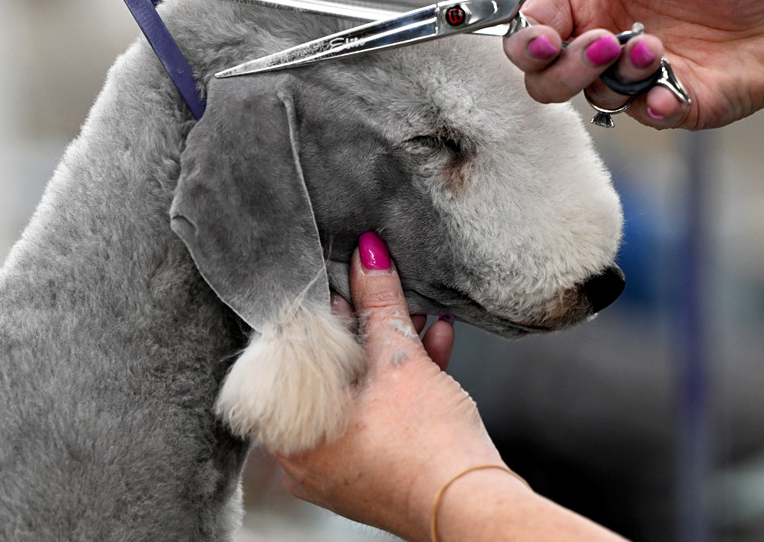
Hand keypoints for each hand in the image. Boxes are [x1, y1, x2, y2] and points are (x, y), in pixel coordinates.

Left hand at [271, 233, 505, 540]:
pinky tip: (434, 348)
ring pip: (361, 395)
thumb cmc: (427, 450)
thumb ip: (379, 304)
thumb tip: (368, 257)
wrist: (473, 506)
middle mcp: (307, 460)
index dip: (325, 313)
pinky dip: (402, 385)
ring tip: (419, 318)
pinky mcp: (377, 473)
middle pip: (332, 375)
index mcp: (290, 436)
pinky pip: (379, 417)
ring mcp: (342, 470)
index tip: (346, 284)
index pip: (295, 357)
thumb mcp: (400, 361)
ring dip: (392, 352)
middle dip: (368, 330)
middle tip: (385, 296)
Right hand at [504, 0, 763, 130]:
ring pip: (593, 95)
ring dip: (618, 76)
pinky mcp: (669, 104)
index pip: (534, 20)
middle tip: (603, 44)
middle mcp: (603, 38)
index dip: (527, 36)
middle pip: (543, 76)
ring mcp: (634, 77)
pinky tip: (672, 90)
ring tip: (655, 48)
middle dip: (560, 68)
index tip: (544, 38)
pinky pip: (645, 116)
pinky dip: (652, 107)